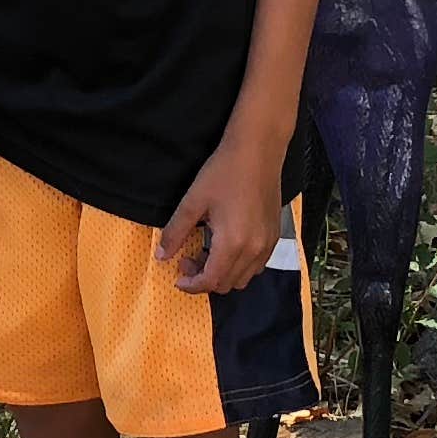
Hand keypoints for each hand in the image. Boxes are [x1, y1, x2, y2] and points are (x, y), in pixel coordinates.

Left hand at [158, 135, 286, 295]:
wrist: (258, 151)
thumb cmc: (224, 172)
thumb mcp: (193, 202)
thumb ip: (176, 232)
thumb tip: (162, 256)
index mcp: (232, 243)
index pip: (211, 281)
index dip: (192, 285)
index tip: (178, 276)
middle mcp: (254, 250)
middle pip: (227, 284)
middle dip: (204, 279)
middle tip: (188, 259)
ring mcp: (268, 244)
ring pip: (244, 278)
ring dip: (223, 274)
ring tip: (207, 252)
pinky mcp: (275, 235)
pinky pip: (257, 265)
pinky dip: (239, 265)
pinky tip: (227, 246)